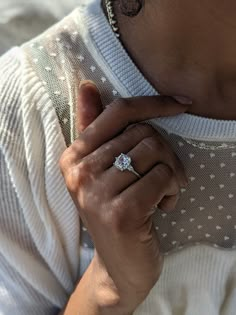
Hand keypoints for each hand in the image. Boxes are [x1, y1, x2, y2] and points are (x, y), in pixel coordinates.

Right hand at [59, 81, 188, 312]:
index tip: (182, 104)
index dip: (154, 103)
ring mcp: (97, 193)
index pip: (119, 112)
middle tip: (164, 176)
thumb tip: (88, 86)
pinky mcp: (120, 213)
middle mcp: (79, 172)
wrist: (119, 264)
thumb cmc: (117, 210)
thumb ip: (95, 129)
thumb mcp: (104, 171)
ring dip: (171, 173)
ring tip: (162, 192)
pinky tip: (162, 206)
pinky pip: (162, 177)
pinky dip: (172, 190)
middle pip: (144, 132)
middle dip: (166, 154)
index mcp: (73, 157)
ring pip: (156, 152)